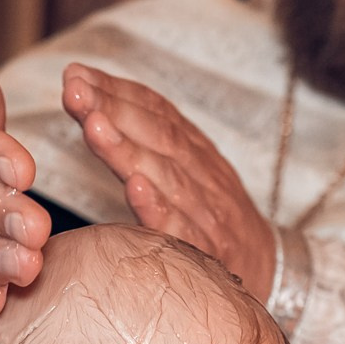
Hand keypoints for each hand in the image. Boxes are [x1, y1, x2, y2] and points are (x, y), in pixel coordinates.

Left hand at [61, 64, 275, 298]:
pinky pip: (183, 229)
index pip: (156, 111)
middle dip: (113, 109)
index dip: (117, 90)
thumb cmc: (213, 218)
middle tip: (75, 90)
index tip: (76, 75)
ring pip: (165, 175)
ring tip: (93, 125)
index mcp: (195, 152)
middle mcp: (202, 174)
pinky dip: (159, 208)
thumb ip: (147, 143)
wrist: (269, 268)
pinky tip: (136, 189)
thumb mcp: (189, 172)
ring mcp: (207, 212)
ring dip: (126, 149)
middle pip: (157, 135)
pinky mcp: (209, 251)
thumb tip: (92, 110)